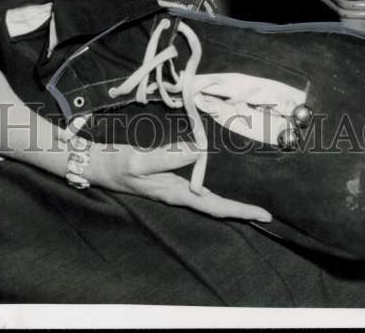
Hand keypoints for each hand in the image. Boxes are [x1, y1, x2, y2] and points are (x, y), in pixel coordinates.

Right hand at [88, 142, 271, 222]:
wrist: (99, 166)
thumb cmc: (117, 164)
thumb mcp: (139, 160)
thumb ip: (167, 156)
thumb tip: (198, 150)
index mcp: (174, 192)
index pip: (213, 205)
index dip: (239, 210)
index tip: (263, 214)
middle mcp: (178, 194)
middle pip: (215, 207)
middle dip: (240, 211)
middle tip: (265, 213)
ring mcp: (173, 189)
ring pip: (207, 200)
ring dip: (229, 203)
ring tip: (250, 206)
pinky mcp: (169, 180)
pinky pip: (198, 189)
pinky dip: (213, 192)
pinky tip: (219, 187)